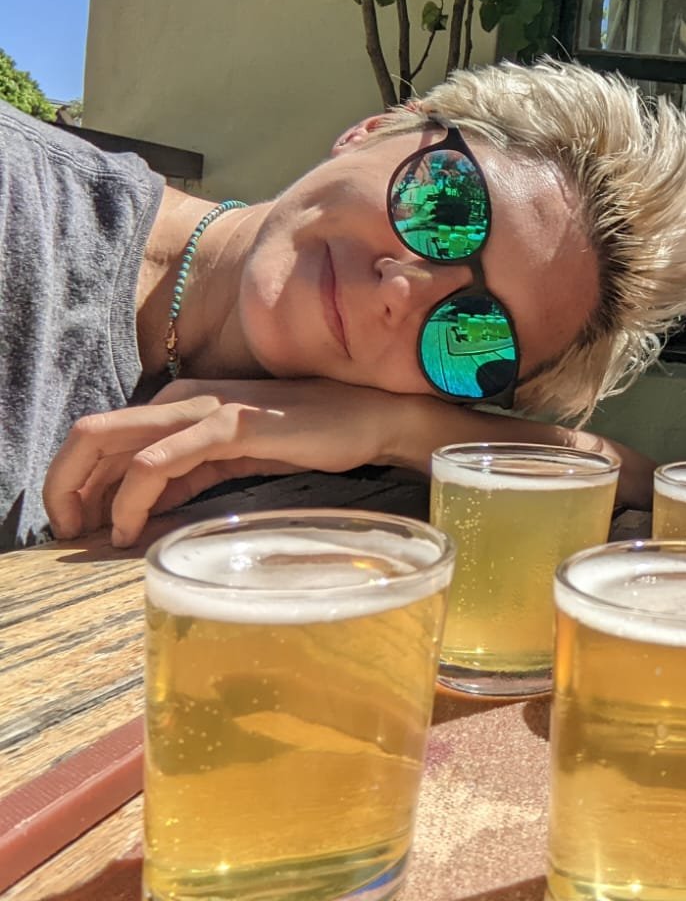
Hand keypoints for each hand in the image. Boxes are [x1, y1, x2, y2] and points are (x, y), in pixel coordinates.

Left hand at [43, 378, 408, 547]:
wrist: (369, 418)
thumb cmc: (309, 436)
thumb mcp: (233, 459)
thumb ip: (187, 475)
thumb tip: (142, 509)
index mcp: (181, 402)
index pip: (104, 435)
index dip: (76, 480)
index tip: (77, 525)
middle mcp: (182, 397)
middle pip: (92, 434)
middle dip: (65, 486)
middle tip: (68, 533)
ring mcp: (206, 407)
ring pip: (113, 444)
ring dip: (90, 496)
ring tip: (94, 538)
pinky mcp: (231, 424)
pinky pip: (160, 462)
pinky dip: (134, 497)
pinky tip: (132, 528)